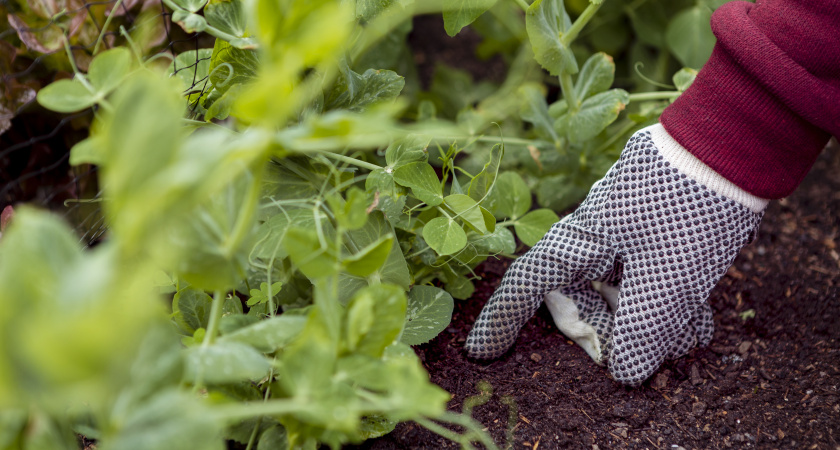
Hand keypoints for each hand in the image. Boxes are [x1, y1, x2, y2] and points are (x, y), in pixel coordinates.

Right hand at [465, 124, 765, 385]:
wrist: (737, 136)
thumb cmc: (691, 203)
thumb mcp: (670, 275)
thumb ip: (644, 328)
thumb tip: (627, 371)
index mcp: (580, 239)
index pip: (528, 283)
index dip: (503, 319)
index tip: (482, 352)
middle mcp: (595, 233)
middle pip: (583, 295)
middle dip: (612, 331)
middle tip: (645, 356)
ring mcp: (628, 227)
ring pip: (622, 287)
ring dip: (649, 319)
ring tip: (687, 338)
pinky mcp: (658, 223)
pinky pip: (650, 273)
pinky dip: (668, 299)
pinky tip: (697, 321)